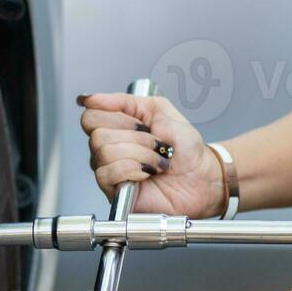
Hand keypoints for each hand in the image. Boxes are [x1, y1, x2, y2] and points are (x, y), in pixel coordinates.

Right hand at [78, 93, 224, 217]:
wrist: (201, 176)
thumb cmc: (185, 148)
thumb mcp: (159, 110)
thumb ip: (123, 101)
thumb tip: (90, 98)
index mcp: (116, 126)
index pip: (91, 115)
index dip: (114, 115)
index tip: (140, 122)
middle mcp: (108, 148)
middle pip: (96, 133)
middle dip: (135, 136)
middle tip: (155, 143)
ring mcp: (110, 170)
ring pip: (105, 152)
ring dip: (140, 153)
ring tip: (157, 160)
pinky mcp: (115, 192)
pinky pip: (108, 173)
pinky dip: (134, 169)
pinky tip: (148, 173)